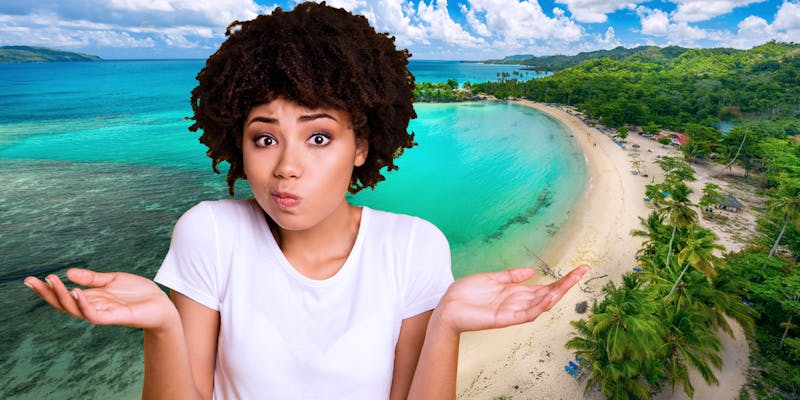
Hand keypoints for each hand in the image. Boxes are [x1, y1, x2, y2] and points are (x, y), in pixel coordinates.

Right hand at [24, 268, 177, 330]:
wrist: (161, 305)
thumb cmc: (139, 294)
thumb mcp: (113, 280)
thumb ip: (92, 278)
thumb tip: (68, 273)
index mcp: (92, 298)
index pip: (64, 295)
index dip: (48, 288)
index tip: (31, 279)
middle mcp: (93, 307)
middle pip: (63, 303)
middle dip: (46, 293)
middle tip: (31, 281)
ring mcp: (102, 313)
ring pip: (75, 309)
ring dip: (62, 296)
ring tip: (53, 282)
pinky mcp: (114, 317)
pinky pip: (94, 314)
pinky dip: (83, 304)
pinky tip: (76, 292)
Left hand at [434, 264, 589, 333]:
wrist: (447, 307)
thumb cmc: (466, 294)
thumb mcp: (491, 278)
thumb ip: (511, 276)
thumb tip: (531, 271)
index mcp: (516, 293)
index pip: (545, 287)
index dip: (562, 280)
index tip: (579, 269)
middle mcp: (517, 303)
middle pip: (548, 295)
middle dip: (566, 284)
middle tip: (583, 271)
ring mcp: (512, 312)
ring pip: (541, 305)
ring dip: (556, 294)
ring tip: (570, 281)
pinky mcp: (503, 319)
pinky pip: (525, 314)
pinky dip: (537, 307)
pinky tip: (548, 297)